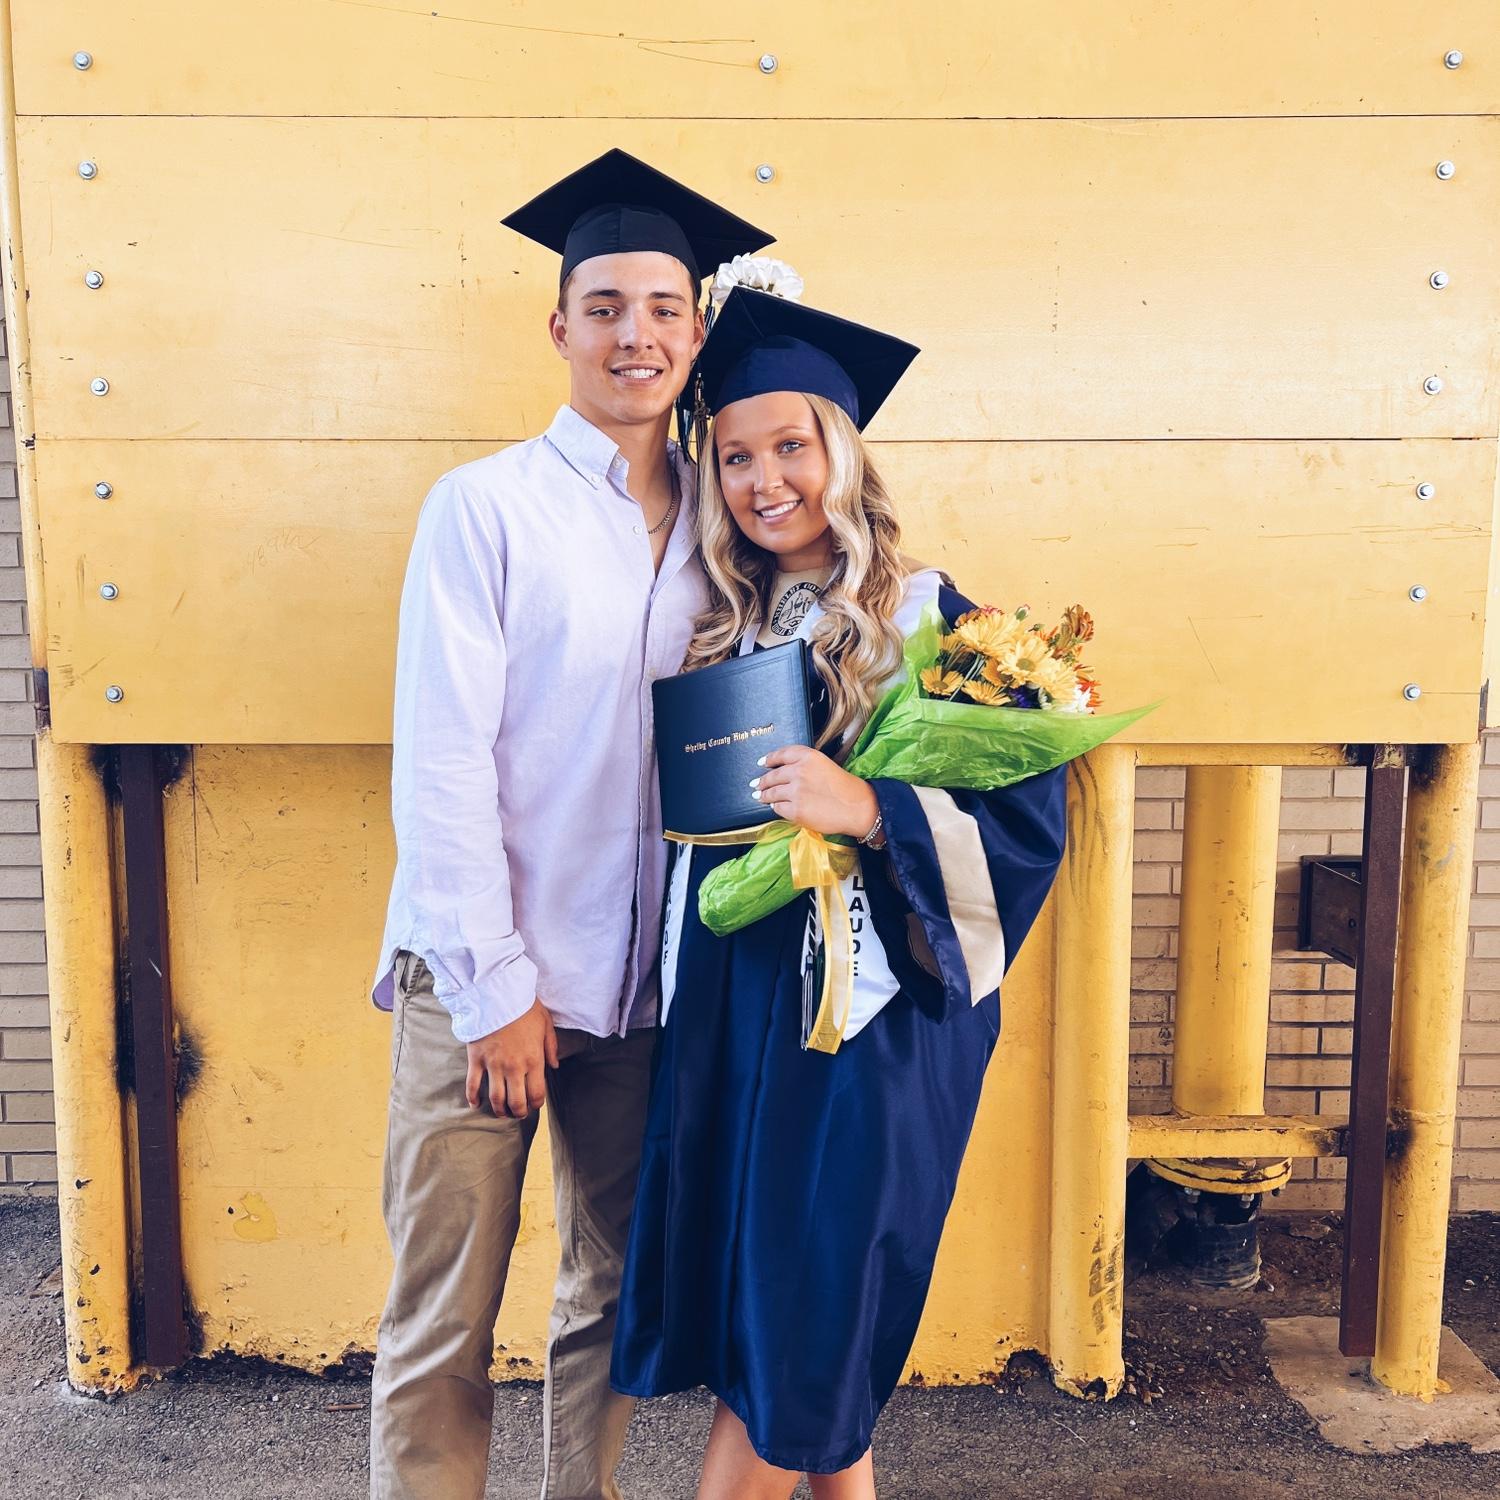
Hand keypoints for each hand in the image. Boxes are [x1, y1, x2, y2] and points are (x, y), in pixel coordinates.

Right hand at [465, 998, 559, 1119]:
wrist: (497, 992)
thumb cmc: (524, 1006)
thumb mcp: (546, 1023)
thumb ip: (551, 1047)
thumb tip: (554, 1066)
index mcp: (534, 1059)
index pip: (536, 1094)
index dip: (536, 1104)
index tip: (534, 1104)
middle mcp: (514, 1067)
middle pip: (516, 1102)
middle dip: (518, 1112)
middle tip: (517, 1112)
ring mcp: (494, 1065)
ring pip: (496, 1099)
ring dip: (499, 1110)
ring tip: (501, 1111)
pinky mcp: (476, 1059)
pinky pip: (473, 1085)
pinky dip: (473, 1098)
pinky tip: (475, 1104)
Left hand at [751, 745, 879, 838]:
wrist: (856, 807)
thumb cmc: (844, 787)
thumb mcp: (825, 765)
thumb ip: (805, 764)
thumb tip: (784, 771)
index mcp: (808, 756)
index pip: (782, 754)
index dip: (770, 758)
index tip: (762, 762)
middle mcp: (799, 771)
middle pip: (773, 775)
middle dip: (762, 780)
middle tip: (756, 783)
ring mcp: (796, 792)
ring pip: (772, 793)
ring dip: (764, 795)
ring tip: (759, 796)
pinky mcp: (795, 810)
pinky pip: (778, 808)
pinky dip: (775, 807)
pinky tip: (774, 807)